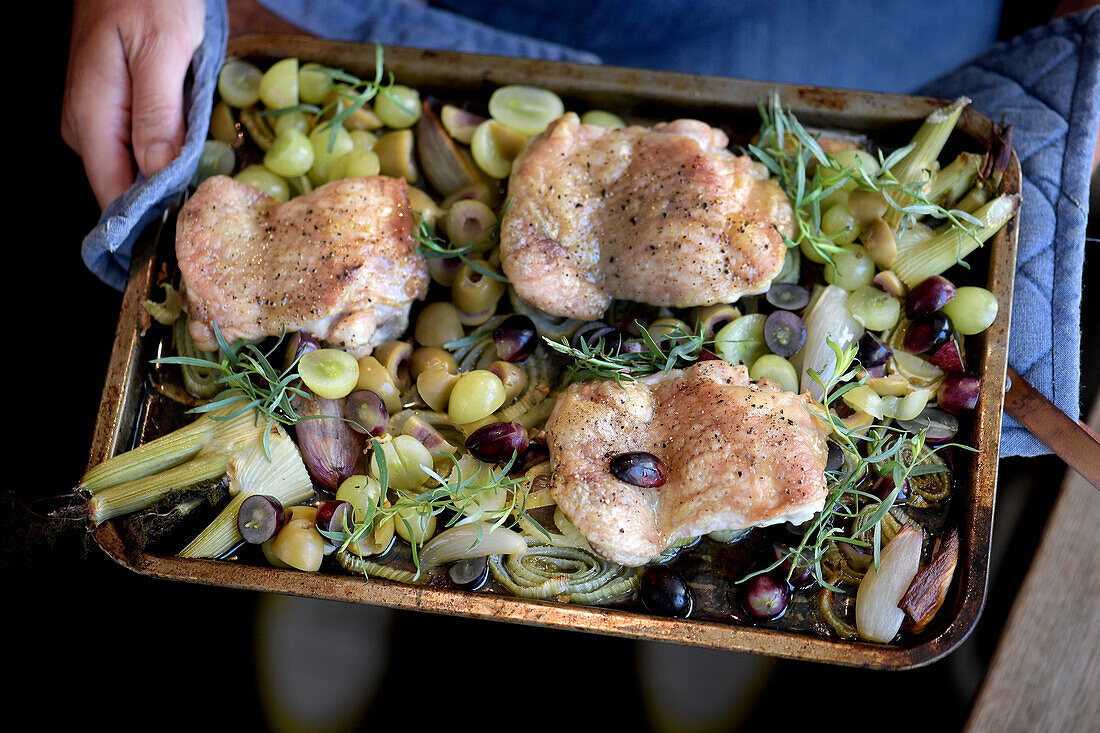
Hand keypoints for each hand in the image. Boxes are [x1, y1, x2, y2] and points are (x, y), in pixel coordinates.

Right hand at [62, 0, 205, 209]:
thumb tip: (160, 177)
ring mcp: (98, 118)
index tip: (188, 232)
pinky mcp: (116, 108)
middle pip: (125, 189)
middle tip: (210, 213)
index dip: (149, 222)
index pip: (113, 194)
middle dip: (166, 204)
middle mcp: (86, 126)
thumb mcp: (162, 51)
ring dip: (171, 181)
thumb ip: (158, 115)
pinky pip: (141, 147)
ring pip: (135, 170)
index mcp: (91, 117)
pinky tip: (195, 156)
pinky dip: (169, 156)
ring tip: (208, 188)